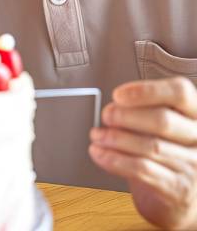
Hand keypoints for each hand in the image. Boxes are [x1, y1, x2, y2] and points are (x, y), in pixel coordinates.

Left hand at [89, 77, 196, 228]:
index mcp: (194, 113)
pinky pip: (142, 169)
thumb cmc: (164, 150)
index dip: (147, 91)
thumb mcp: (160, 125)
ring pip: (151, 146)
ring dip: (116, 139)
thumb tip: (112, 107)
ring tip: (97, 136)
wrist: (176, 194)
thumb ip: (142, 111)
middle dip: (126, 116)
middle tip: (106, 116)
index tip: (119, 95)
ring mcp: (192, 164)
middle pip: (163, 120)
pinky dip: (115, 160)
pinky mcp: (177, 187)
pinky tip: (100, 154)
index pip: (180, 92)